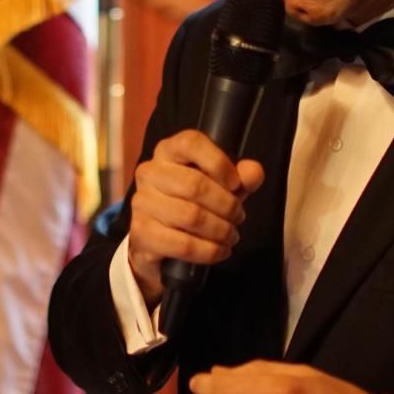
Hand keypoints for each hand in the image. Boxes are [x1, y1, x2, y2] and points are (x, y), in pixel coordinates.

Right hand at [128, 130, 264, 304]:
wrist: (161, 240)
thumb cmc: (196, 202)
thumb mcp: (224, 186)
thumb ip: (242, 177)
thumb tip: (253, 173)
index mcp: (169, 150)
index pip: (191, 143)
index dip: (218, 163)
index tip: (236, 183)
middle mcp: (150, 172)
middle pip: (194, 184)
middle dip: (227, 205)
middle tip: (239, 216)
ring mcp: (141, 202)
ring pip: (190, 216)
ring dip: (220, 230)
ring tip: (232, 235)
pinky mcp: (140, 233)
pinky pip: (182, 244)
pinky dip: (209, 251)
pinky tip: (221, 251)